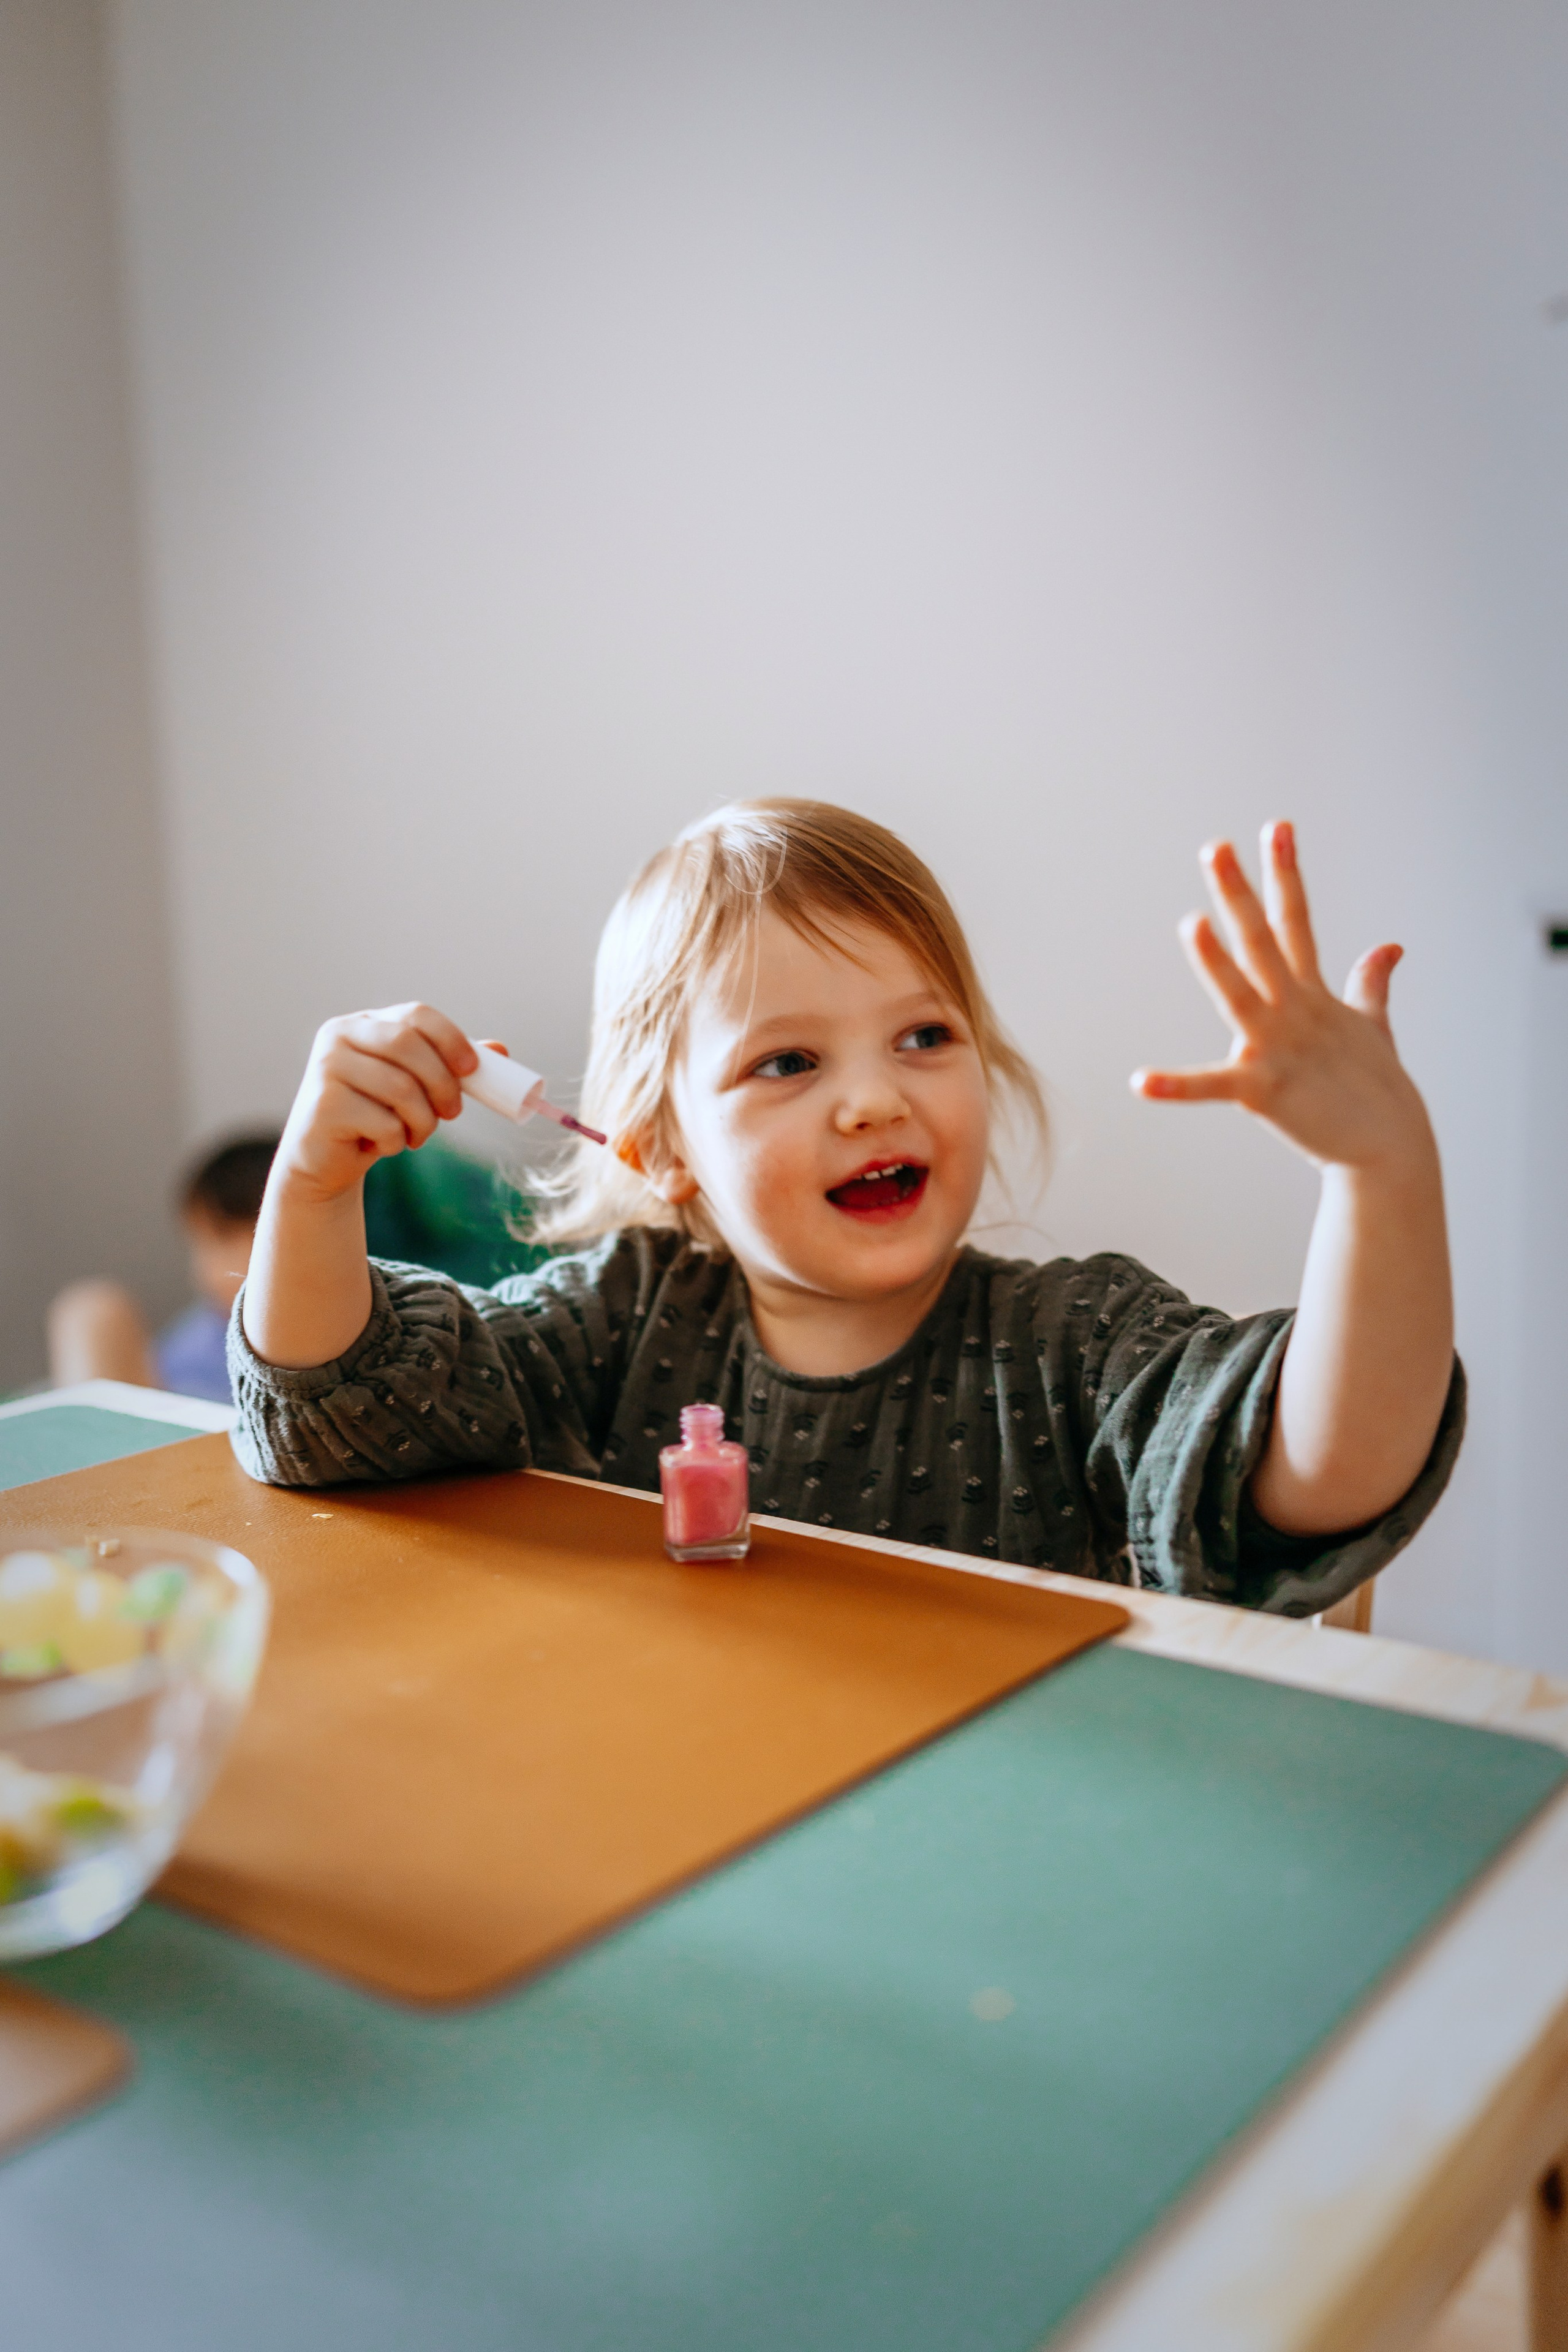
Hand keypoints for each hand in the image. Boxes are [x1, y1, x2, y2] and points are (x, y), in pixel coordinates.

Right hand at [273, 1003, 479, 1205]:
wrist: (325, 1161)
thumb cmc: (373, 1116)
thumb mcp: (414, 1087)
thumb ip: (449, 1066)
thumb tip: (501, 1050)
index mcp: (365, 1023)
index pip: (416, 1015)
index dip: (451, 1038)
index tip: (472, 1069)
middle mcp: (339, 1036)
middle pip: (409, 1046)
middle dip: (443, 1083)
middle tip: (453, 1113)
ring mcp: (326, 1067)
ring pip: (400, 1088)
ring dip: (422, 1121)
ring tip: (417, 1136)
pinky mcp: (322, 1105)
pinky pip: (382, 1122)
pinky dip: (395, 1141)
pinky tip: (382, 1145)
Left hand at [1132, 823, 1430, 1173]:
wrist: (1390, 1152)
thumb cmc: (1374, 1092)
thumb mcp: (1372, 1027)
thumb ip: (1370, 984)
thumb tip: (1389, 946)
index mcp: (1310, 995)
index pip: (1294, 921)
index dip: (1285, 874)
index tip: (1276, 828)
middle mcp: (1293, 1011)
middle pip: (1261, 942)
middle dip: (1239, 894)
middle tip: (1215, 848)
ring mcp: (1278, 1049)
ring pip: (1240, 995)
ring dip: (1216, 961)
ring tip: (1192, 924)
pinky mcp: (1264, 1091)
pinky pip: (1212, 1086)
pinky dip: (1177, 1087)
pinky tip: (1140, 1081)